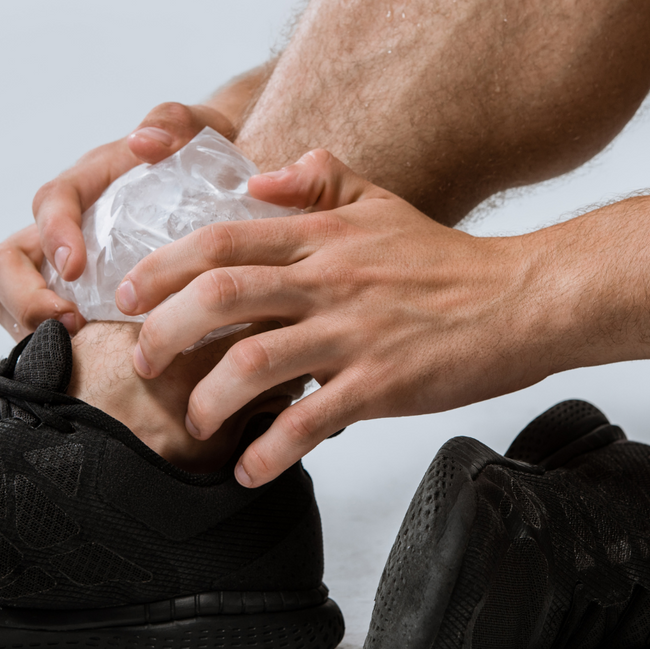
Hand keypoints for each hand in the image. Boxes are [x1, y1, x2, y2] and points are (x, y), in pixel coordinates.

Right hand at [0, 102, 235, 339]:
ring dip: (29, 326)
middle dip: (25, 296)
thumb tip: (145, 142)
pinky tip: (87, 361)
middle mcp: (60, 225)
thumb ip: (173, 122)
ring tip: (74, 348)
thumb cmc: (194, 154)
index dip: (54, 235)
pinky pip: (36, 323)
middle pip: (6, 261)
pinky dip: (48, 343)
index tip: (74, 267)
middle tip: (69, 323)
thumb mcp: (194, 129)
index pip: (50, 203)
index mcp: (85, 183)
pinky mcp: (69, 297)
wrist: (206, 179)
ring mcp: (57, 265)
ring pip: (8, 297)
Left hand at [115, 149, 550, 485]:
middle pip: (218, 297)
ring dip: (208, 401)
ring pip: (252, 363)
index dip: (162, 268)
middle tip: (145, 364)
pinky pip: (308, 422)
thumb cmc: (446, 260)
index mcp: (321, 237)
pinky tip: (250, 469)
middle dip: (164, 334)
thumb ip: (317, 179)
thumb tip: (255, 179)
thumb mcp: (380, 201)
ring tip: (196, 424)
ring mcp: (352, 334)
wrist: (520, 299)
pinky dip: (269, 452)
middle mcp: (327, 281)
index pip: (220, 240)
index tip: (129, 296)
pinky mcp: (381, 384)